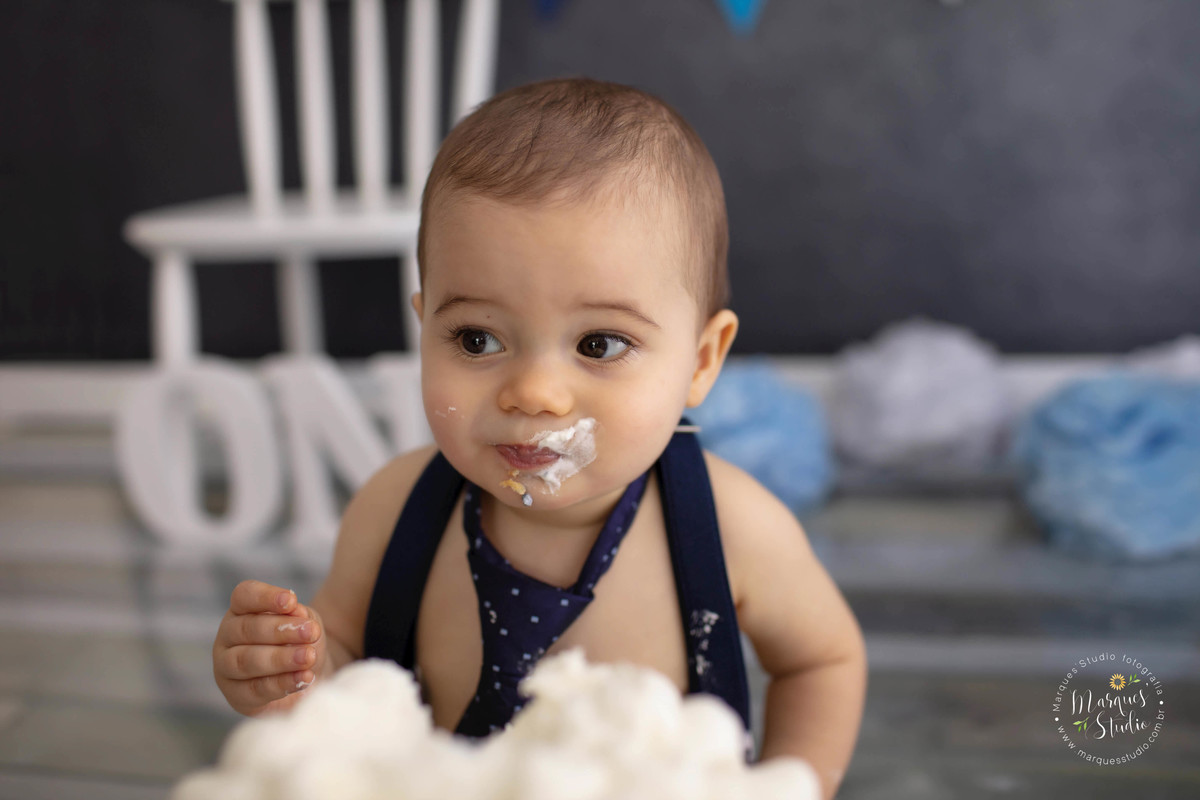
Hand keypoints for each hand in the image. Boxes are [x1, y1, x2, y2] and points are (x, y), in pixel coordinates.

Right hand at [213, 579, 326, 714]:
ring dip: (280, 658)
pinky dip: (283, 683)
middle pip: (247, 629)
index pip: (244, 595)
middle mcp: (227, 636)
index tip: (291, 600)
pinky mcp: (237, 695)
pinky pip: (256, 689)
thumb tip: (295, 612)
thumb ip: (300, 617)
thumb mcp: (305, 622)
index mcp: (240, 609)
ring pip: (246, 660)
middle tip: (311, 632)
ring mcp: (226, 667)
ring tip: (308, 656)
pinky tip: (304, 677)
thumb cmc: (301, 641)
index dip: (265, 597)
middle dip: (281, 630)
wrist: (309, 674)